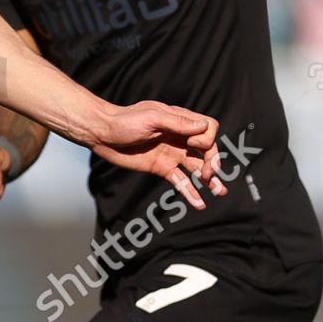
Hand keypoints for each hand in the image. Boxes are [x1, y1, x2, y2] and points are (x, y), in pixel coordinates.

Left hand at [88, 101, 225, 209]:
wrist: (102, 134)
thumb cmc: (125, 120)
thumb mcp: (152, 117)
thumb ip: (178, 123)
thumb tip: (204, 126)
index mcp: (179, 120)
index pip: (207, 128)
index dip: (207, 139)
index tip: (193, 146)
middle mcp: (179, 137)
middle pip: (207, 150)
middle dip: (213, 162)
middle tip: (210, 175)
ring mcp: (171, 154)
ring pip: (197, 168)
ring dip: (210, 180)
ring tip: (219, 192)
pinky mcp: (162, 168)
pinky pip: (180, 181)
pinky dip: (190, 192)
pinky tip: (199, 203)